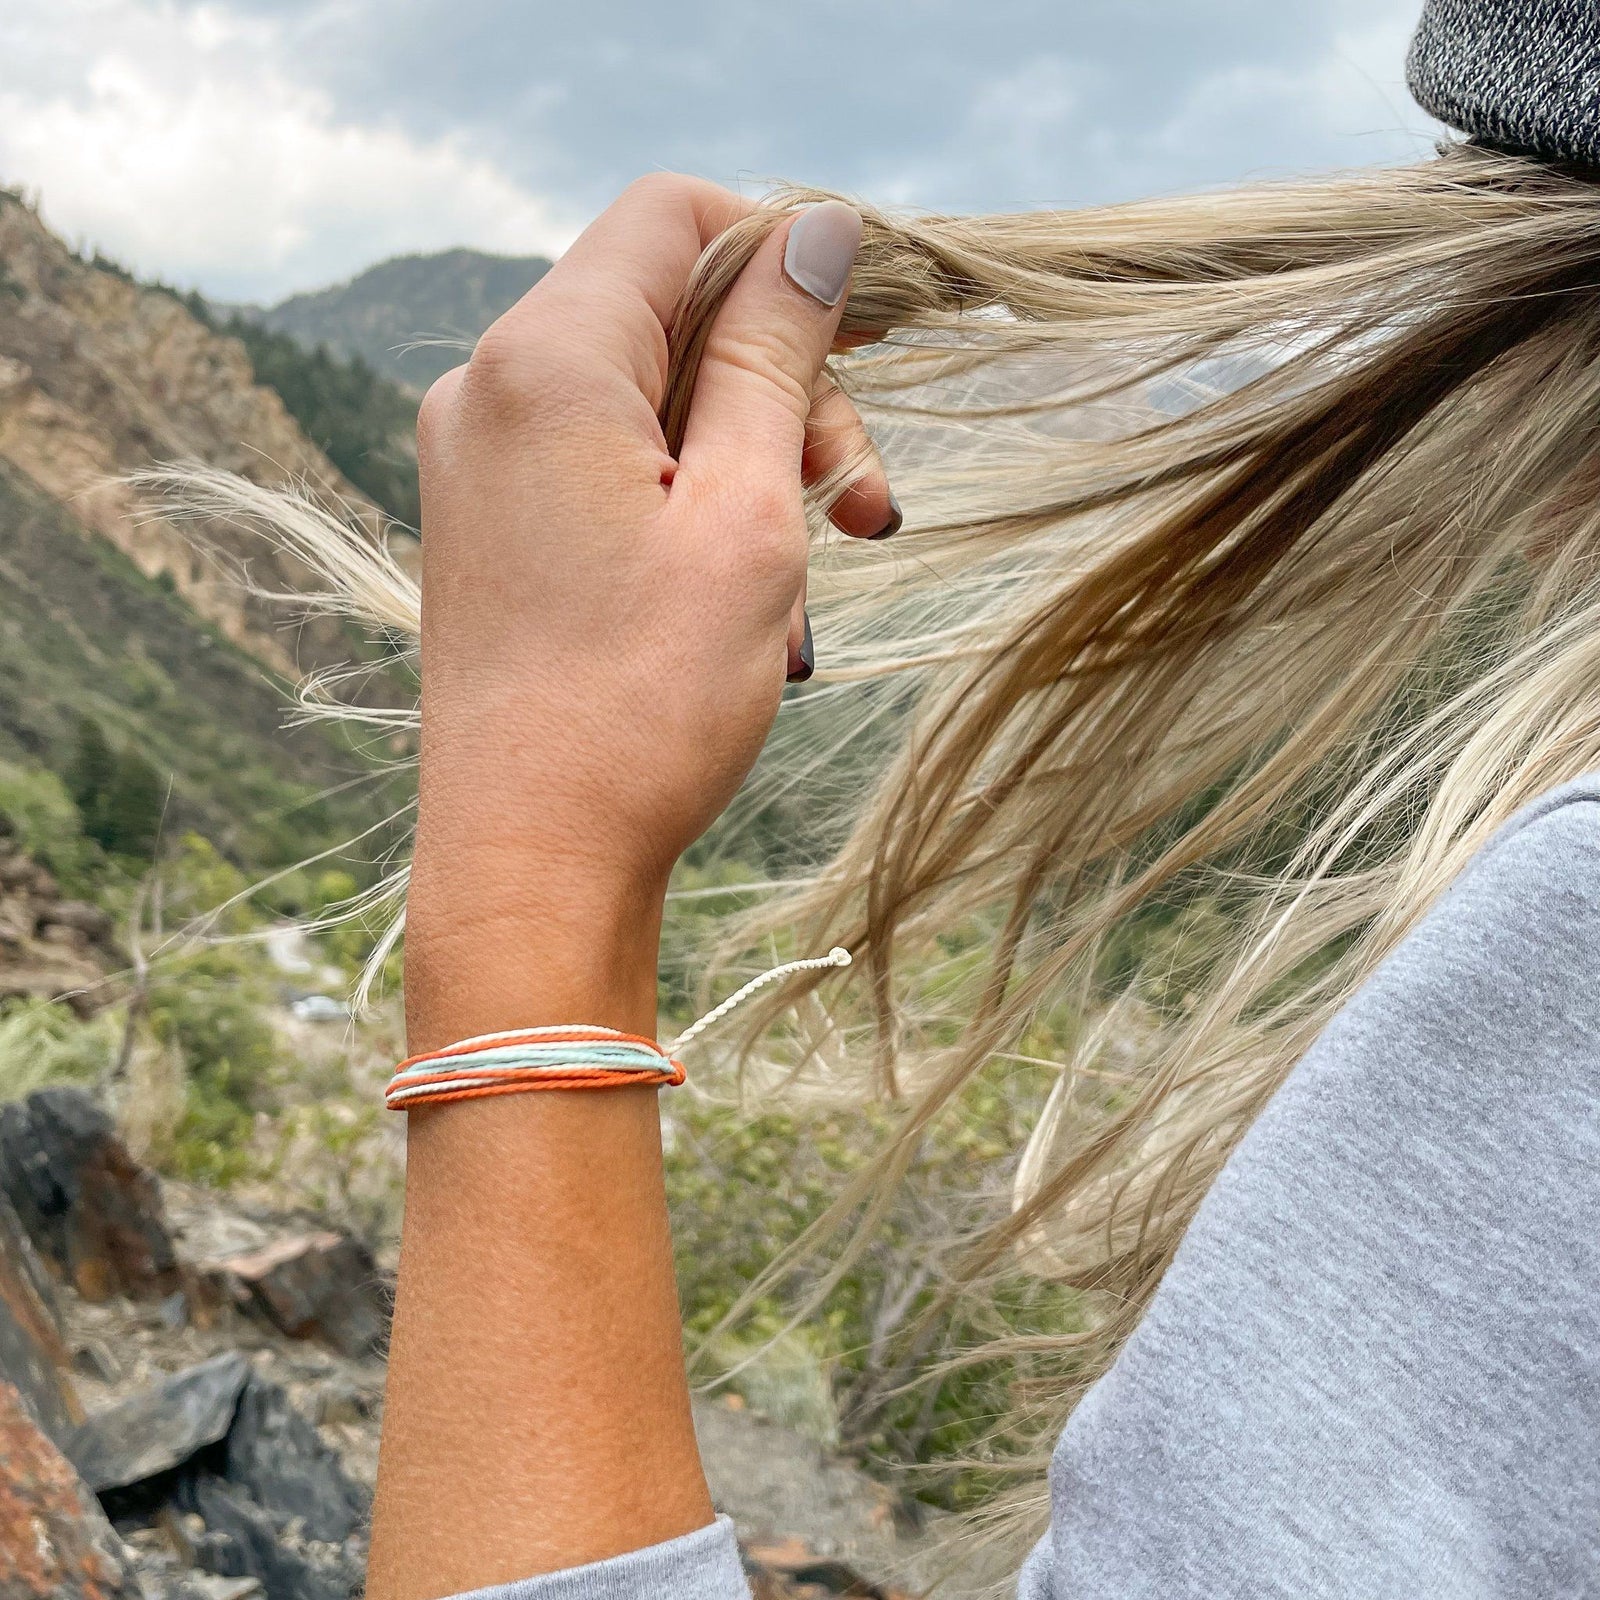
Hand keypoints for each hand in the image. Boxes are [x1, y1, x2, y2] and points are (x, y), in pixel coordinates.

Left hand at [403, 175, 890, 1048]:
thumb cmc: (643, 705)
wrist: (531, 862)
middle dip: (786, 391)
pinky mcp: (492, 526)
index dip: (784, 252)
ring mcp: (481, 462)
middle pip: (669, 315)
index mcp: (545, 361)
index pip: (674, 217)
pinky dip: (691, 505)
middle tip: (865, 510)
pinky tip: (746, 601)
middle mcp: (488, 390)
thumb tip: (816, 232)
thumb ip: (776, 358)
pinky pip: (610, 466)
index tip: (867, 338)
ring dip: (750, 465)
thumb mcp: (745, 515)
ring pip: (650, 401)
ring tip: (809, 581)